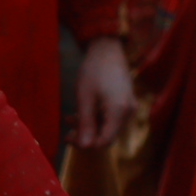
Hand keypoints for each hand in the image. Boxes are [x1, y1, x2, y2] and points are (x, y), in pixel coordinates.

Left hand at [70, 34, 134, 149]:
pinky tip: (82, 110)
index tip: (68, 137)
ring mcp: (129, 105)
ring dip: (89, 124)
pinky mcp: (126, 100)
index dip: (86, 144)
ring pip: (108, 125)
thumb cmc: (94, 70)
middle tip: (67, 129)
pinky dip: (96, 116)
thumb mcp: (85, 98)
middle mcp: (128, 111)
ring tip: (70, 116)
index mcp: (119, 111)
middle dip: (86, 134)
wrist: (107, 48)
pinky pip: (111, 116)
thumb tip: (85, 147)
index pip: (104, 141)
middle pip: (107, 135)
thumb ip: (85, 124)